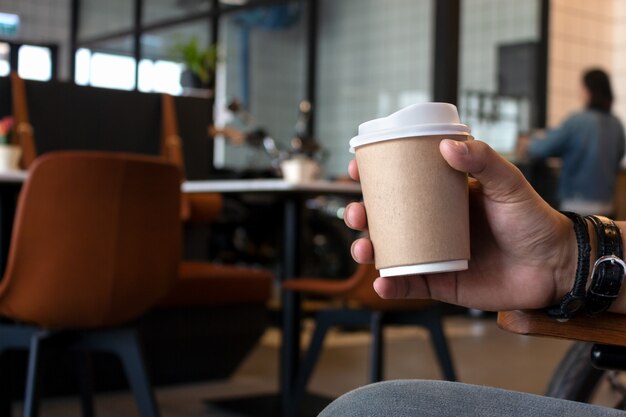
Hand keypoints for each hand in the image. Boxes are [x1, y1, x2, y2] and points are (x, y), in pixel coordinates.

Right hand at [345, 139, 575, 311]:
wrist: (554, 266)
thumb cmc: (533, 220)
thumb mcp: (510, 184)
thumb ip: (483, 161)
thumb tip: (447, 146)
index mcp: (444, 197)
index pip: (402, 183)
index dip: (375, 177)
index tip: (357, 170)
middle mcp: (433, 224)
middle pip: (386, 218)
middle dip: (361, 215)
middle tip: (356, 213)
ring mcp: (434, 253)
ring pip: (390, 251)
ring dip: (368, 249)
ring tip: (363, 248)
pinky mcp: (441, 282)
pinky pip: (409, 284)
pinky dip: (391, 285)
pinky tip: (382, 282)